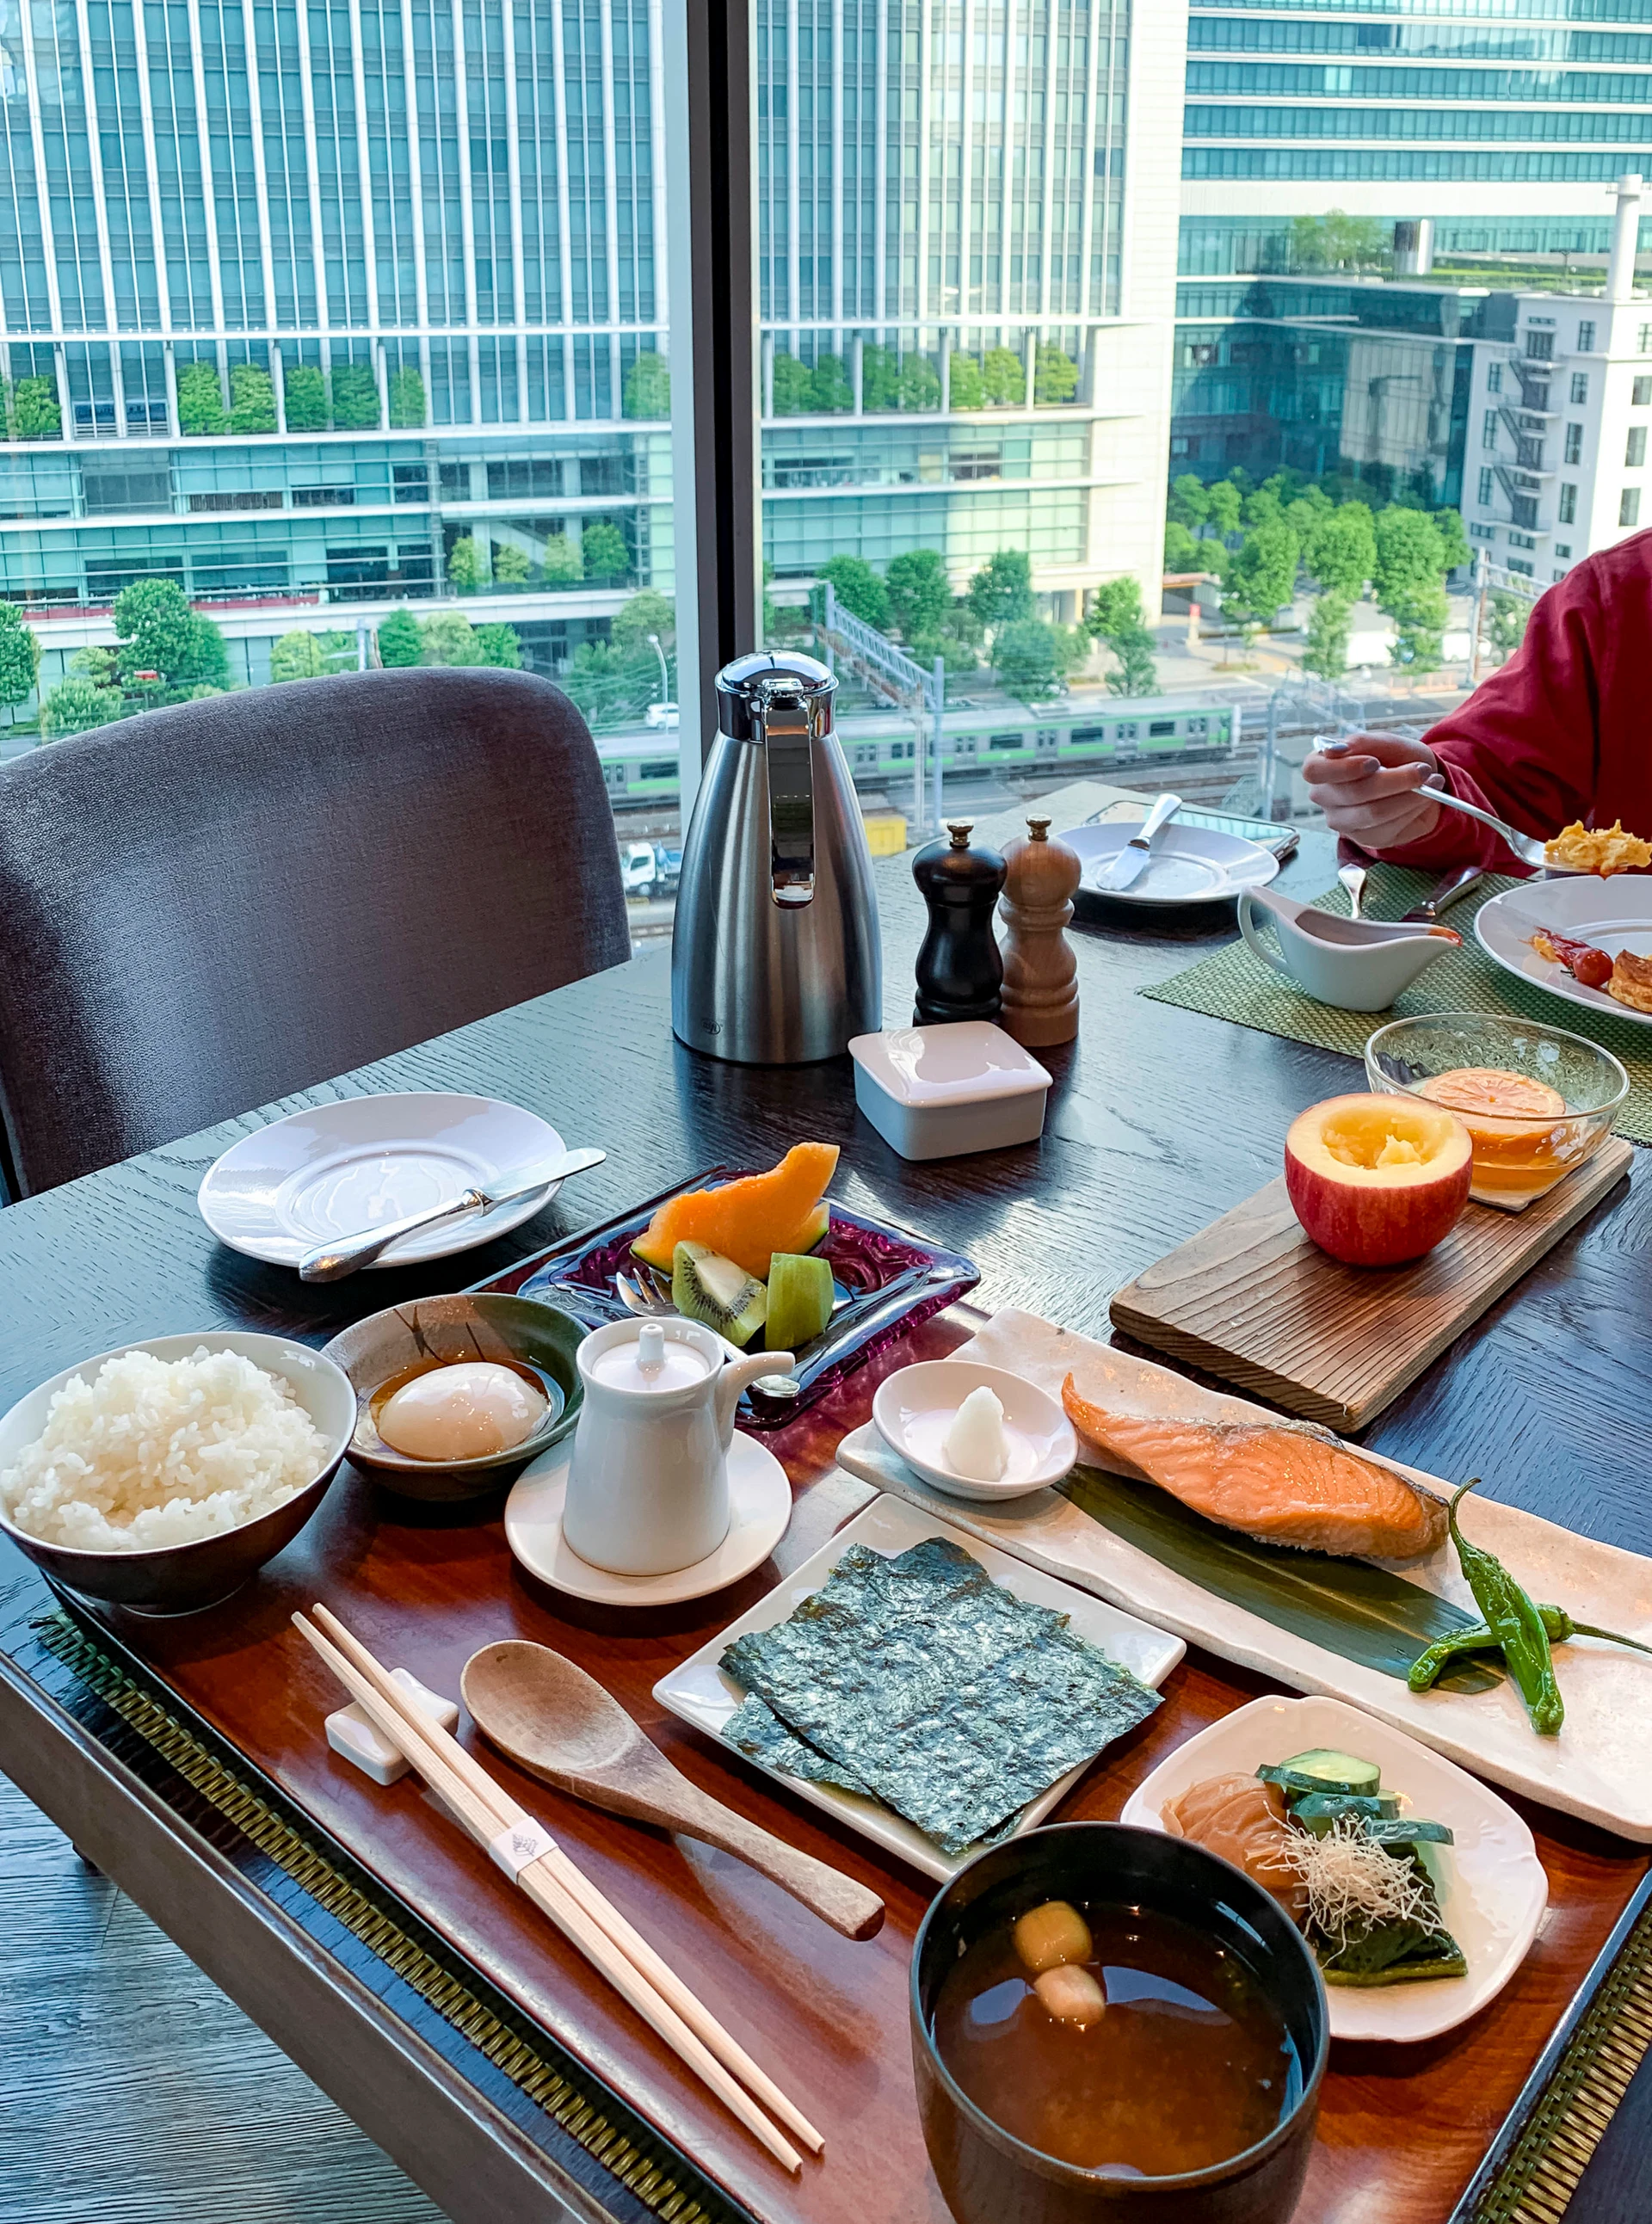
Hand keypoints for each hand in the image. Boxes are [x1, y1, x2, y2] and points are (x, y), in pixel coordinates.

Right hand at [1303, 733, 1442, 850]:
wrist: (1417, 781)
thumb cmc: (1394, 758)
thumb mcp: (1384, 742)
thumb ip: (1362, 743)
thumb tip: (1337, 749)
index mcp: (1321, 768)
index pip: (1314, 771)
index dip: (1343, 768)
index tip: (1374, 762)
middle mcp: (1326, 798)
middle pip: (1353, 794)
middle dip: (1394, 780)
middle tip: (1423, 769)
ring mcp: (1343, 822)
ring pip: (1374, 813)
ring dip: (1410, 796)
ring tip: (1431, 782)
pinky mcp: (1366, 839)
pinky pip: (1391, 827)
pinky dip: (1413, 810)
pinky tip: (1424, 798)